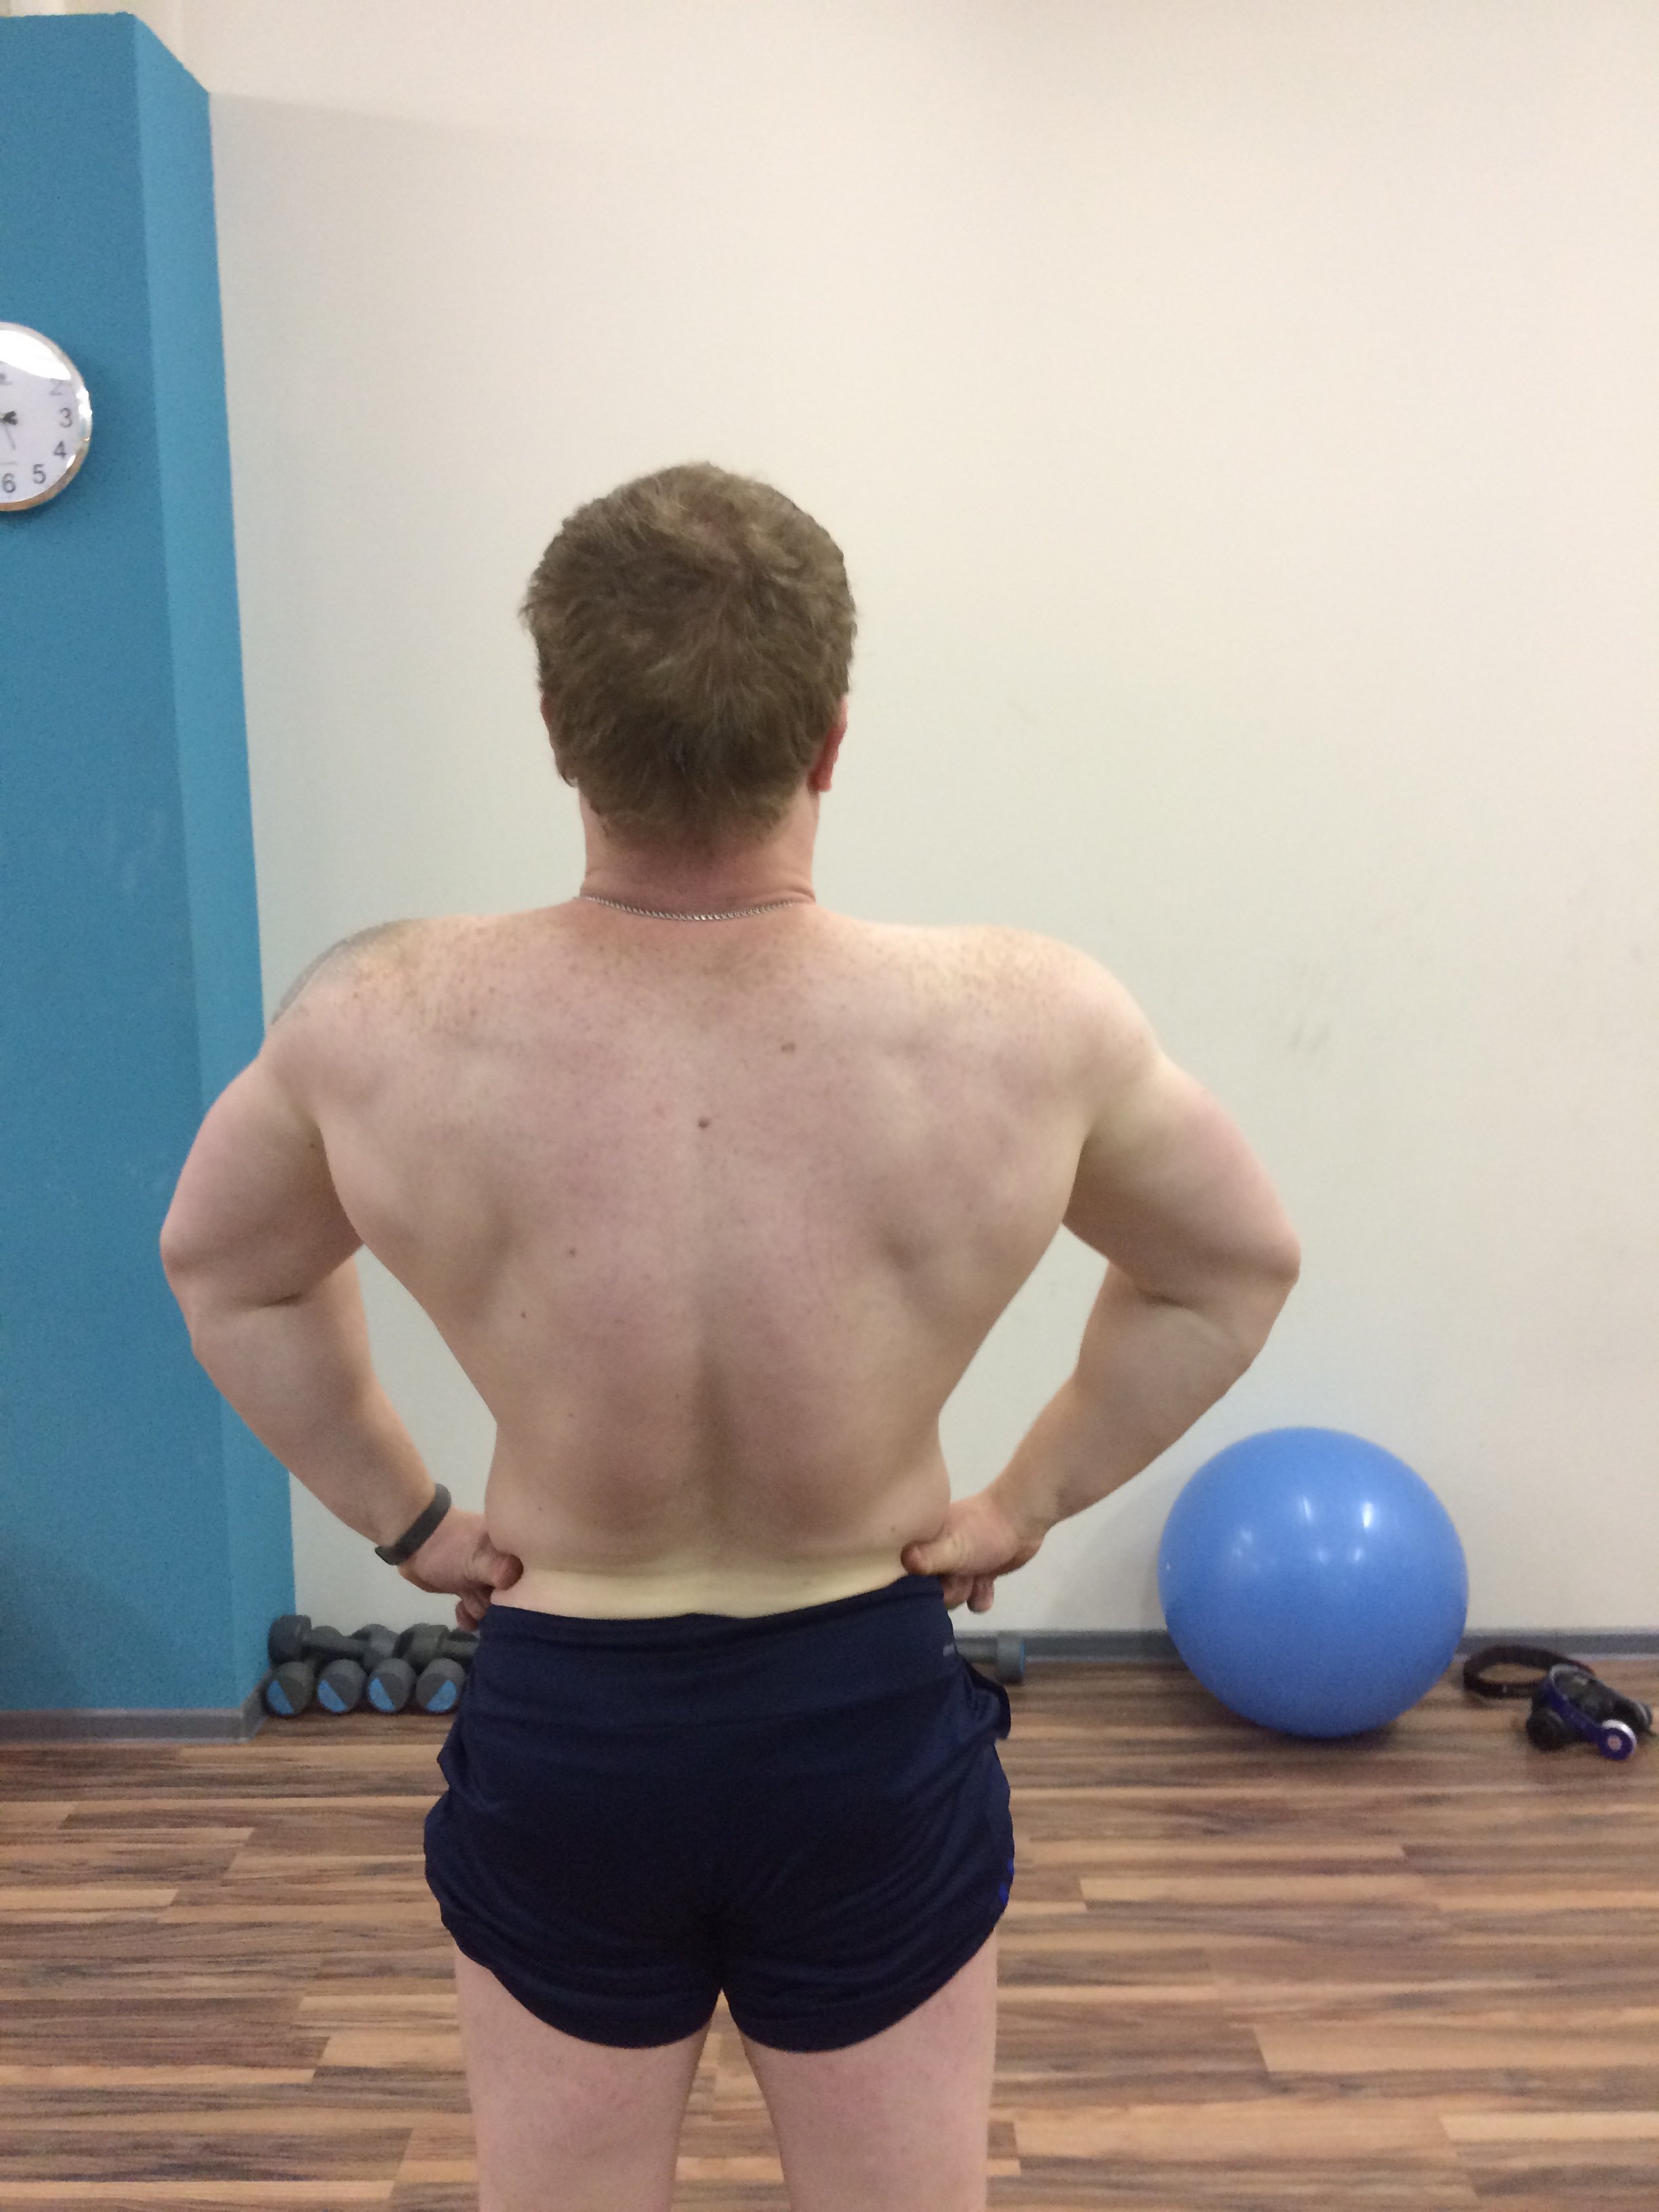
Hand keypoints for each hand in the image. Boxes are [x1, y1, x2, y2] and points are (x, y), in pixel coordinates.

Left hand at [397, 1505, 523, 1630]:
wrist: (414, 1542)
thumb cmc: (450, 1547)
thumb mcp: (476, 1558)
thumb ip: (498, 1569)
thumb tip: (515, 1580)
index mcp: (515, 1553)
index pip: (532, 1581)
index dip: (523, 1596)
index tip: (509, 1603)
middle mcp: (506, 1566)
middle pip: (514, 1598)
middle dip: (499, 1608)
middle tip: (484, 1604)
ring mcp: (487, 1579)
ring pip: (494, 1607)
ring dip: (480, 1612)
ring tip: (468, 1604)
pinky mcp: (470, 1589)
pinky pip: (477, 1611)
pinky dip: (468, 1616)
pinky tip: (460, 1610)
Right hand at [900, 1486, 1043, 1611]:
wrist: (1022, 1520)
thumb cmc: (981, 1530)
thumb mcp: (951, 1546)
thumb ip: (928, 1558)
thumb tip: (904, 1561)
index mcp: (921, 1544)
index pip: (904, 1574)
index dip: (913, 1586)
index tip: (928, 1586)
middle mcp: (935, 1554)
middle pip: (930, 1591)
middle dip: (948, 1591)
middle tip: (960, 1578)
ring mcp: (958, 1566)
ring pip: (953, 1596)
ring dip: (966, 1594)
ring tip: (977, 1580)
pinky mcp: (979, 1574)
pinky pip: (973, 1598)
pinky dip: (981, 1597)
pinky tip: (987, 1589)